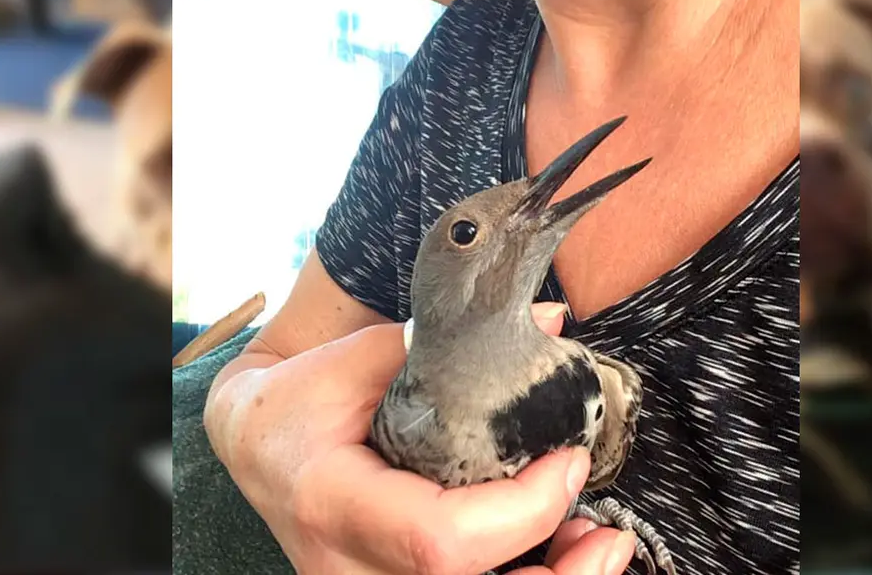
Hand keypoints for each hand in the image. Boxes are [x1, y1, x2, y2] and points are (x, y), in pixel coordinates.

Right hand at [204, 302, 631, 573]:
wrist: (259, 444)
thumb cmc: (302, 399)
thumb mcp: (355, 359)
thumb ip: (446, 344)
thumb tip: (548, 321)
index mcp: (334, 502)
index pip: (438, 539)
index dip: (522, 511)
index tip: (570, 460)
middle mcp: (347, 569)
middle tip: (612, 536)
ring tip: (597, 544)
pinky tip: (560, 554)